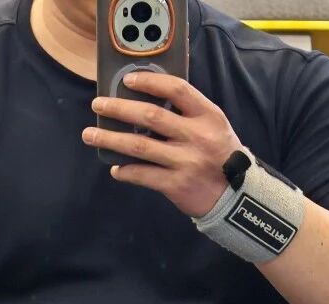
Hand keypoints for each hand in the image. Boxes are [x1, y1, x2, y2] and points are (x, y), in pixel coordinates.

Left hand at [83, 71, 245, 217]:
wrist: (239, 197)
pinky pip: (142, 175)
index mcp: (208, 116)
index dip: (150, 81)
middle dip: (119, 108)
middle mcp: (197, 136)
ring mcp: (186, 162)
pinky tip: (115, 168)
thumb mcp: (214, 127)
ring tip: (90, 135)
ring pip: (139, 146)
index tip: (127, 80)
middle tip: (98, 105)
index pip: (177, 89)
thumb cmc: (219, 155)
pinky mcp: (176, 185)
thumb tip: (144, 98)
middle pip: (151, 116)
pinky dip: (125, 171)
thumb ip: (187, 113)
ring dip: (110, 139)